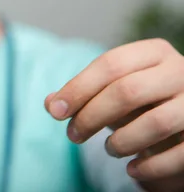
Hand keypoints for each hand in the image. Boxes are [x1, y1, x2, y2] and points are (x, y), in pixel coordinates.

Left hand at [44, 39, 183, 185]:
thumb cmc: (143, 99)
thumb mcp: (112, 89)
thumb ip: (81, 93)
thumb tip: (52, 105)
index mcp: (154, 52)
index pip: (110, 64)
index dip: (78, 88)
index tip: (55, 112)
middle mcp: (180, 71)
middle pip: (127, 91)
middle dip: (92, 116)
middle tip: (73, 136)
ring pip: (155, 123)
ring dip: (121, 142)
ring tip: (108, 150)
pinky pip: (179, 155)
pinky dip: (150, 167)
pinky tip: (132, 170)